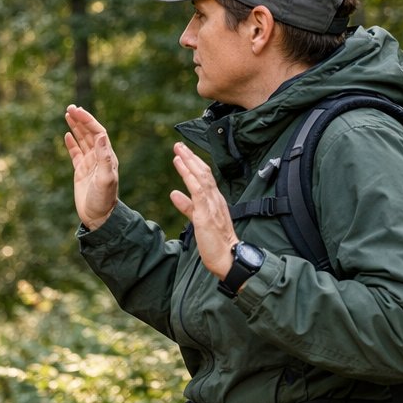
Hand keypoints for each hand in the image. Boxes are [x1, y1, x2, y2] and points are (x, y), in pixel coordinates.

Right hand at [64, 105, 118, 229]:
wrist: (99, 217)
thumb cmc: (104, 199)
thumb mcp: (105, 178)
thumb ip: (104, 157)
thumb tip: (101, 135)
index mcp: (107, 156)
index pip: (97, 132)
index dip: (87, 120)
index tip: (76, 111)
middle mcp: (99, 157)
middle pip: (89, 133)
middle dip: (81, 119)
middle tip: (70, 107)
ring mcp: (90, 163)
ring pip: (82, 140)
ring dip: (76, 127)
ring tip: (68, 114)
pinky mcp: (81, 171)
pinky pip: (76, 153)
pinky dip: (72, 143)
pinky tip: (67, 134)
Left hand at [169, 142, 237, 278]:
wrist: (227, 257)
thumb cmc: (215, 242)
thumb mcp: (198, 220)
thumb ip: (187, 206)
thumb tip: (174, 193)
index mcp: (214, 200)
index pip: (205, 177)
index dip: (194, 163)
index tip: (183, 153)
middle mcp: (215, 199)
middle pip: (203, 172)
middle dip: (190, 157)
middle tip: (178, 145)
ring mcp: (211, 205)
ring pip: (201, 178)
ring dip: (188, 162)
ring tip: (178, 151)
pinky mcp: (206, 214)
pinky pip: (197, 191)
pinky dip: (189, 177)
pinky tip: (181, 167)